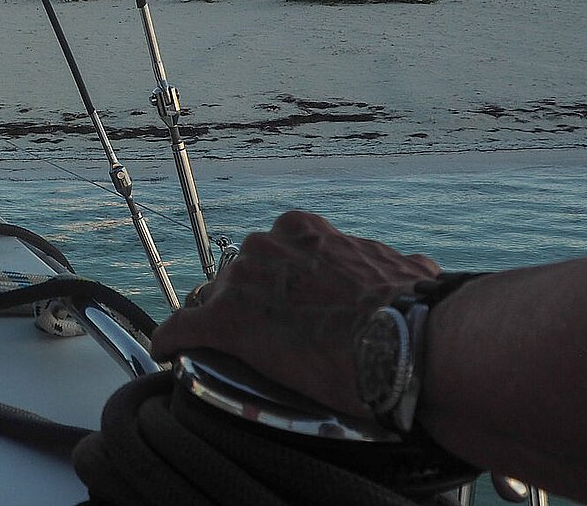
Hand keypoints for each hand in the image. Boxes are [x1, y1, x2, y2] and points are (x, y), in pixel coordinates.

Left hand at [149, 210, 438, 417]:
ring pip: (210, 302)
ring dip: (214, 323)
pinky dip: (173, 343)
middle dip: (245, 301)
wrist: (406, 340)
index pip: (273, 252)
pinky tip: (168, 354)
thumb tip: (418, 268)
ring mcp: (241, 282)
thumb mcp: (408, 272)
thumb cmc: (412, 309)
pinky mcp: (223, 322)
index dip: (274, 282)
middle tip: (265, 336)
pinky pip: (180, 331)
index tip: (284, 304)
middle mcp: (266, 246)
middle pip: (238, 275)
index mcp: (304, 231)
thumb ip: (399, 266)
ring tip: (223, 351)